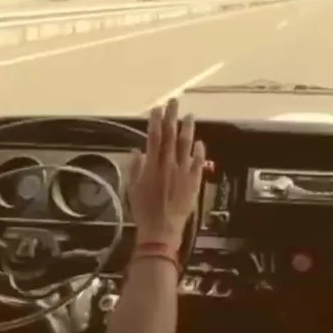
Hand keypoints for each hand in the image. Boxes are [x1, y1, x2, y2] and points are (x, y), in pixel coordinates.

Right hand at [126, 99, 205, 246]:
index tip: (157, 108)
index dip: (155, 121)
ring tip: (189, 116)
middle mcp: (168, 165)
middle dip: (171, 117)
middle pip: (170, 136)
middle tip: (173, 102)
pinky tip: (200, 142)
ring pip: (186, 145)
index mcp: (151, 166)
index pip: (153, 137)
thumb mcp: (132, 189)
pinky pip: (198, 162)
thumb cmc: (144, 211)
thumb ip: (135, 168)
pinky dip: (199, 151)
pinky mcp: (194, 181)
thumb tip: (137, 151)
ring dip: (187, 129)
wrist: (161, 230)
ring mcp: (183, 172)